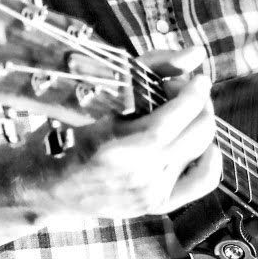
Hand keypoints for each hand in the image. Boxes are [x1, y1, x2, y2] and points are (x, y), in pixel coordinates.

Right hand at [34, 44, 221, 223]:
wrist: (47, 185)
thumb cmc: (67, 132)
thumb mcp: (99, 93)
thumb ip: (151, 68)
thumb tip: (195, 53)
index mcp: (116, 146)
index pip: (173, 118)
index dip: (192, 92)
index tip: (195, 77)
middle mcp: (137, 174)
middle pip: (197, 131)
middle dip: (199, 102)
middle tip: (183, 89)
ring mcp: (150, 193)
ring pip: (203, 149)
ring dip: (201, 122)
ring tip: (183, 112)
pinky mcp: (157, 205)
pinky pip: (204, 181)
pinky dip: (210, 157)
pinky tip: (197, 142)